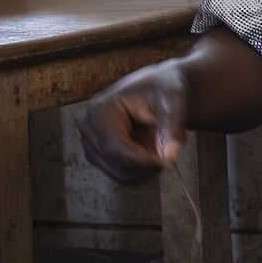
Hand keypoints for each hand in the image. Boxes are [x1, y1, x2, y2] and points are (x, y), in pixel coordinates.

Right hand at [79, 62, 191, 182]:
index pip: (115, 148)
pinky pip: (119, 174)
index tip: (167, 162)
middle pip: (115, 163)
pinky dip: (139, 172)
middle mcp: (88, 125)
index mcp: (101, 109)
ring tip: (162, 151)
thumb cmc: (163, 89)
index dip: (142, 161)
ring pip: (118, 173)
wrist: (157, 89)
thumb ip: (172, 128)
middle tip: (171, 156)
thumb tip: (169, 155)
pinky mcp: (97, 152)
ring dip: (144, 170)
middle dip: (146, 166)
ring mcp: (89, 140)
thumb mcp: (173, 102)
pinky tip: (152, 156)